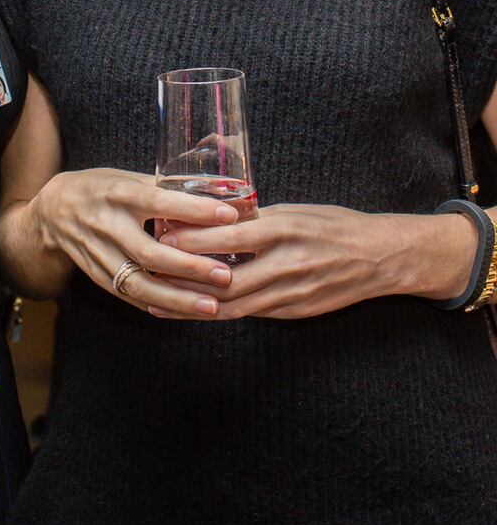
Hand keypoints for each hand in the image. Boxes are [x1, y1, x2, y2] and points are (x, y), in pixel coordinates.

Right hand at [32, 168, 239, 317]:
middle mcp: (105, 224)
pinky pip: (129, 296)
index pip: (159, 201)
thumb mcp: (127, 177)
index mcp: (118, 193)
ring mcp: (98, 254)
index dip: (194, 209)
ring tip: (212, 306)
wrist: (52, 211)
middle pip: (148, 252)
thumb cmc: (101, 189)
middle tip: (225, 275)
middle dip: (189, 266)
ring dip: (177, 298)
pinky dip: (158, 306)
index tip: (229, 215)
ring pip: (138, 283)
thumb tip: (218, 189)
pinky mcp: (96, 276)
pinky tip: (185, 312)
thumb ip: (166, 187)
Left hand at [150, 203, 479, 319]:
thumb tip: (214, 215)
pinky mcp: (293, 313)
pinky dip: (219, 312)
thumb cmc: (333, 225)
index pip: (226, 237)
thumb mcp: (294, 210)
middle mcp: (283, 264)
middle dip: (182, 278)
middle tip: (146, 274)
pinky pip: (249, 313)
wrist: (379, 258)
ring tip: (156, 302)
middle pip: (222, 277)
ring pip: (231, 305)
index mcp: (281, 228)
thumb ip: (256, 217)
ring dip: (192, 305)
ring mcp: (289, 294)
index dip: (190, 240)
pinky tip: (195, 310)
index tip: (159, 234)